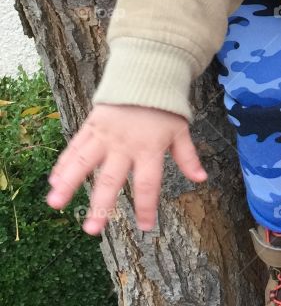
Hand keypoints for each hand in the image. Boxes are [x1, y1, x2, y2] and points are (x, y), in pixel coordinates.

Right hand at [46, 104, 205, 234]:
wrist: (144, 74)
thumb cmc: (164, 107)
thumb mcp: (181, 130)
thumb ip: (188, 156)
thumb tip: (201, 179)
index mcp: (149, 148)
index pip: (148, 183)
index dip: (147, 207)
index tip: (146, 227)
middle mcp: (124, 145)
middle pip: (110, 179)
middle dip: (100, 206)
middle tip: (91, 231)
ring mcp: (104, 135)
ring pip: (83, 162)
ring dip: (68, 184)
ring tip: (55, 203)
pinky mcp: (91, 126)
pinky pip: (75, 147)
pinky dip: (63, 163)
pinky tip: (53, 181)